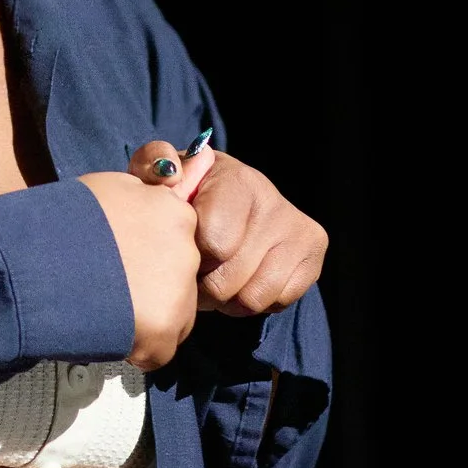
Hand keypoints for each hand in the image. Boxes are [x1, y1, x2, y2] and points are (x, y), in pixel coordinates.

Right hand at [76, 169, 202, 371]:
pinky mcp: (163, 330)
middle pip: (180, 280)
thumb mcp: (109, 189)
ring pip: (175, 317)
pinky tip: (107, 328)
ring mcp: (179, 292)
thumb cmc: (61, 221)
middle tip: (110, 285)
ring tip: (105, 307)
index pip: (180, 240)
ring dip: (146, 318)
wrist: (34, 259)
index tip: (122, 259)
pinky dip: (135, 348)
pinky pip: (158, 350)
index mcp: (174, 211)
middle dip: (151, 287)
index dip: (149, 254)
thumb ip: (142, 200)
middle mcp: (187, 249)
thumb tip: (157, 197)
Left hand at [129, 141, 326, 316]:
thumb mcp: (159, 173)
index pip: (215, 244)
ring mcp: (298, 229)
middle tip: (194, 270)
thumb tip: (172, 172)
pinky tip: (240, 279)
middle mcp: (275, 201)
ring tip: (215, 275)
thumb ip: (153, 163)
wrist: (227, 197)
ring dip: (225, 299)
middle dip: (202, 285)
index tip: (182, 247)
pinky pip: (275, 304)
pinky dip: (251, 303)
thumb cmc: (185, 192)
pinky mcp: (314, 255)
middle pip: (228, 280)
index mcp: (238, 180)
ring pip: (252, 299)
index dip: (191, 257)